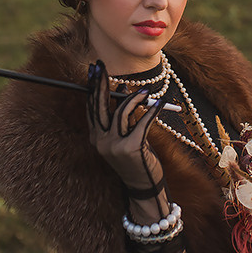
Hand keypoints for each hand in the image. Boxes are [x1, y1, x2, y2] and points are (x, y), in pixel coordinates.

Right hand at [87, 60, 164, 193]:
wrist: (144, 187)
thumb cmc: (136, 159)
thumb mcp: (126, 136)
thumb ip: (122, 115)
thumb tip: (122, 87)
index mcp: (97, 138)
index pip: (92, 108)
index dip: (93, 87)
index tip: (94, 70)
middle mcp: (101, 141)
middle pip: (99, 106)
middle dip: (100, 83)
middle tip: (101, 65)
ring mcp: (115, 146)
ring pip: (121, 113)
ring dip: (134, 98)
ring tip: (146, 90)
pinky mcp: (131, 148)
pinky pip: (142, 123)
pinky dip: (152, 111)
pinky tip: (160, 103)